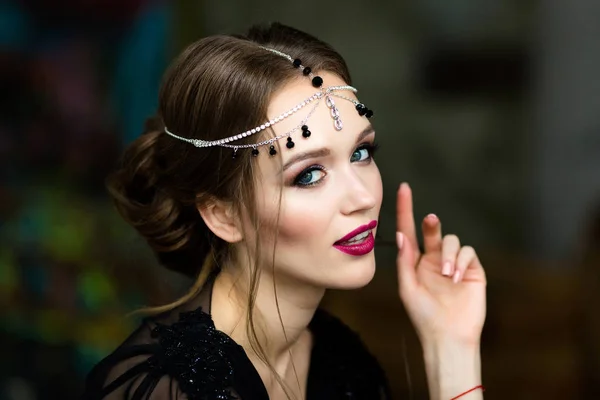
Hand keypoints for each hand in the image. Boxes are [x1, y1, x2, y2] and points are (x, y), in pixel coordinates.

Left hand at [395, 183, 486, 346]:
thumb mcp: (408, 288)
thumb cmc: (423, 315)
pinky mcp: (473, 270)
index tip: (404, 188)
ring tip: (447, 276)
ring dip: (448, 255)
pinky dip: (461, 261)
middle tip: (431, 219)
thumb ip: (404, 261)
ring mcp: (454, 263)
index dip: (406, 210)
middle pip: (433, 231)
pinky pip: (468, 252)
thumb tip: (401, 235)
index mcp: (416, 262)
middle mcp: (435, 259)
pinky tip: (456, 278)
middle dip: (432, 224)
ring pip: (452, 240)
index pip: (409, 231)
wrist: (448, 336)